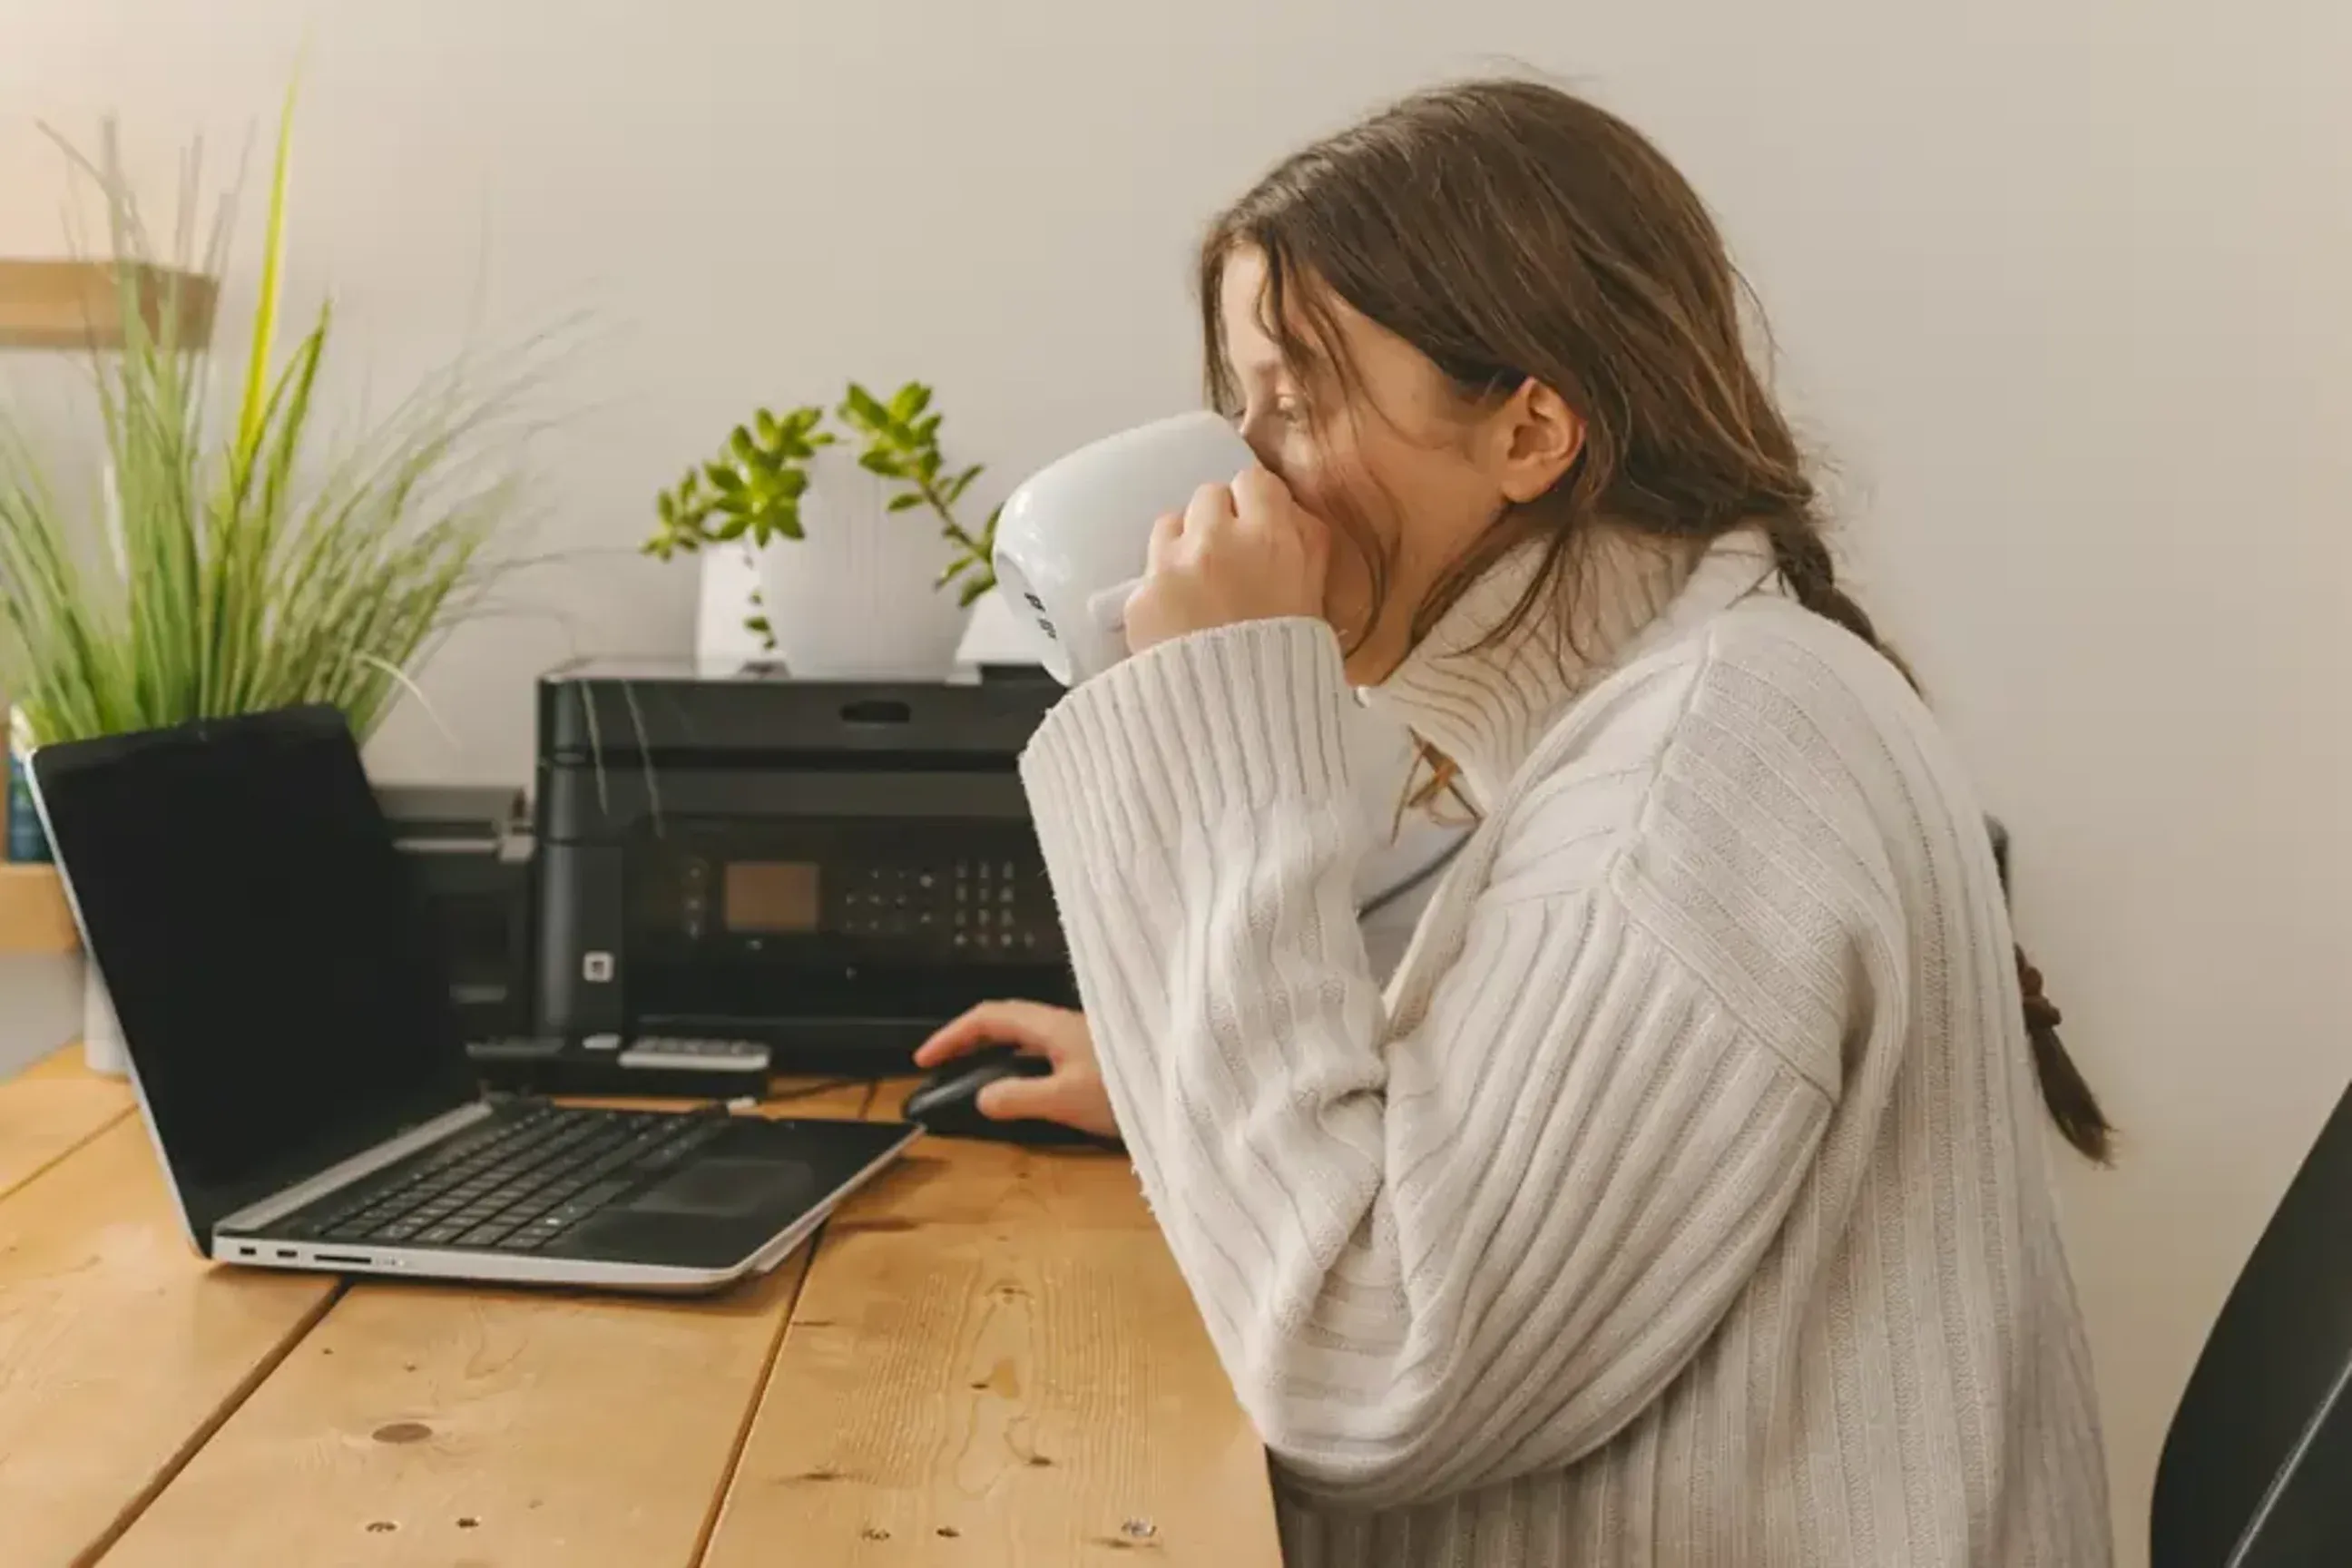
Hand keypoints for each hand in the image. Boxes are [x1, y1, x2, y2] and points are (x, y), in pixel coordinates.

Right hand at [912, 1001, 1117, 1139]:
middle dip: (968, 1039)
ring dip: (995, 1052)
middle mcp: (1065, 1025)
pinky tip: (1025, 1089)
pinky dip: (1021, 1064)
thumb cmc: (1128, 1088)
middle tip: (943, 1066)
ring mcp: (1083, 1039)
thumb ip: (1020, 1098)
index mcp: (1051, 1025)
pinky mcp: (1097, 1056)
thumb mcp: (1066, 1098)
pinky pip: (1045, 1052)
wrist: (1186, 1089)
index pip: (988, 1017)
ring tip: (974, 1078)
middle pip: (1005, 1021)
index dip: (952, 1035)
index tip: (924, 1058)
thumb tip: (981, 1097)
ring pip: (1027, 1036)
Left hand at [1123, 466, 1330, 655]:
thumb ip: (1305, 549)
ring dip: (1183, 547)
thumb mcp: (1317, 601)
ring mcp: (1172, 568)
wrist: (1242, 729)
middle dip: (1218, 523)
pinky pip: (1148, 576)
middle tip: (1228, 563)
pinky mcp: (1140, 599)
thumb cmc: (1290, 671)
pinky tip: (1177, 624)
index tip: (1258, 527)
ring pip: (1170, 525)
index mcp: (1271, 538)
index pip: (1253, 482)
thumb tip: (1288, 517)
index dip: (1256, 505)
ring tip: (1197, 590)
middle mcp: (1216, 542)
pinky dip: (1161, 594)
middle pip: (1208, 497)